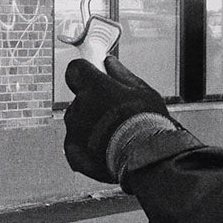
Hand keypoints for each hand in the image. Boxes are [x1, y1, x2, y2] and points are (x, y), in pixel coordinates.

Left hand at [63, 56, 171, 183]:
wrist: (147, 158)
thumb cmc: (148, 124)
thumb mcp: (143, 92)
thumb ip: (122, 75)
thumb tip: (110, 63)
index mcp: (94, 87)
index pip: (76, 70)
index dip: (84, 73)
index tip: (92, 76)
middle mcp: (80, 106)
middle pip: (79, 99)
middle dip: (92, 104)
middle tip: (114, 114)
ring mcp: (74, 129)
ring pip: (76, 122)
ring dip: (89, 126)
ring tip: (113, 135)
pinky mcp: (73, 151)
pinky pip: (76, 144)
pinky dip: (87, 147)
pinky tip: (106, 150)